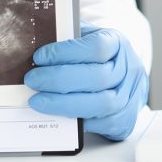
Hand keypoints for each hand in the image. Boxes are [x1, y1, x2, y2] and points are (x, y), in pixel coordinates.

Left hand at [24, 23, 148, 140]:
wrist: (126, 77)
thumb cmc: (100, 55)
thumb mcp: (86, 37)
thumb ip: (67, 38)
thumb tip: (36, 43)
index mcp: (117, 43)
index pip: (95, 47)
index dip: (65, 52)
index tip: (39, 57)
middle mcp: (127, 70)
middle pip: (96, 78)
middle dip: (58, 80)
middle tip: (32, 80)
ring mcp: (128, 97)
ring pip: (99, 104)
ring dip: (63, 104)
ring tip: (37, 101)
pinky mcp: (124, 120)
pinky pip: (101, 124)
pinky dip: (77, 120)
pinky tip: (56, 114)